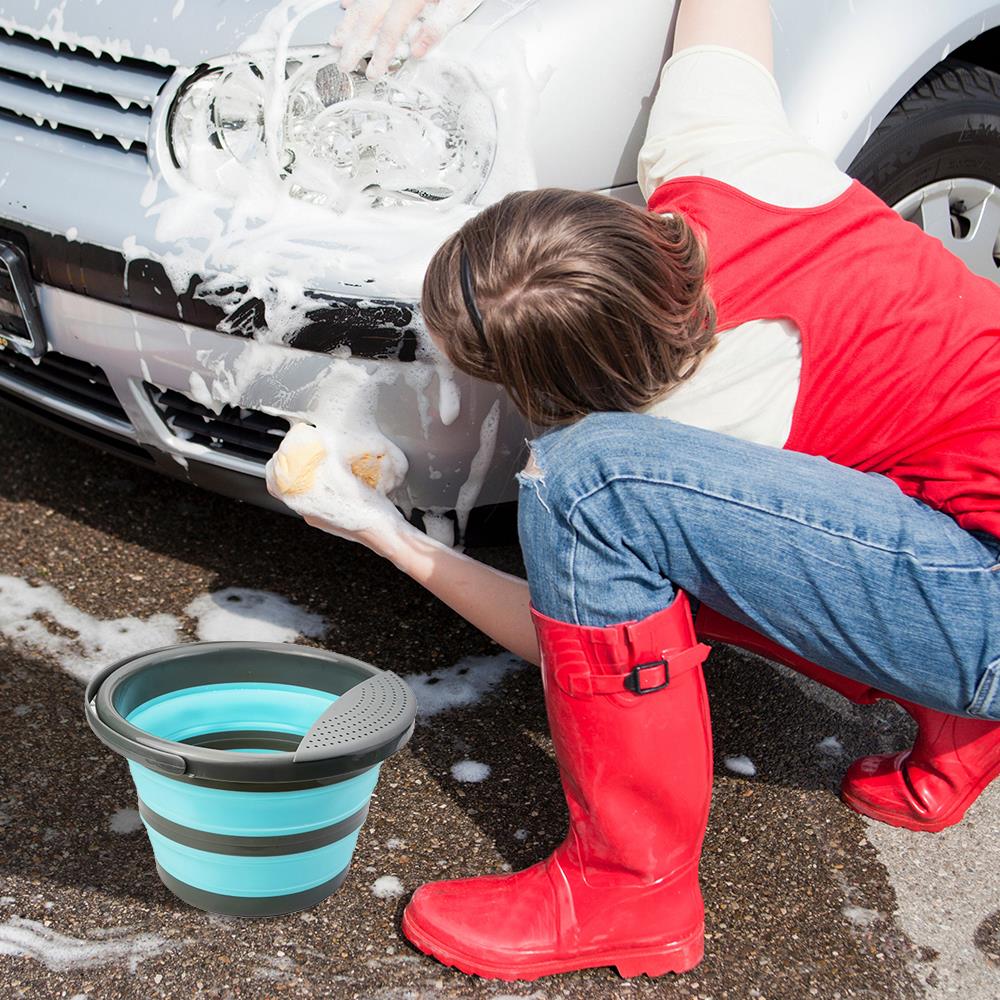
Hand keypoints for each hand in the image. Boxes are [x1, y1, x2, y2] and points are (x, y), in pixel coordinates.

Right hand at [333, 0, 478, 79]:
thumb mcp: (458, 4)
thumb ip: (437, 27)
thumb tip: (418, 51)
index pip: (390, 30)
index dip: (380, 53)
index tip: (373, 72)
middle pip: (369, 17)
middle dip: (354, 42)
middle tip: (343, 63)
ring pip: (363, 2)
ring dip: (349, 21)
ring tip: (336, 38)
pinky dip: (355, 0)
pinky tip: (345, 5)